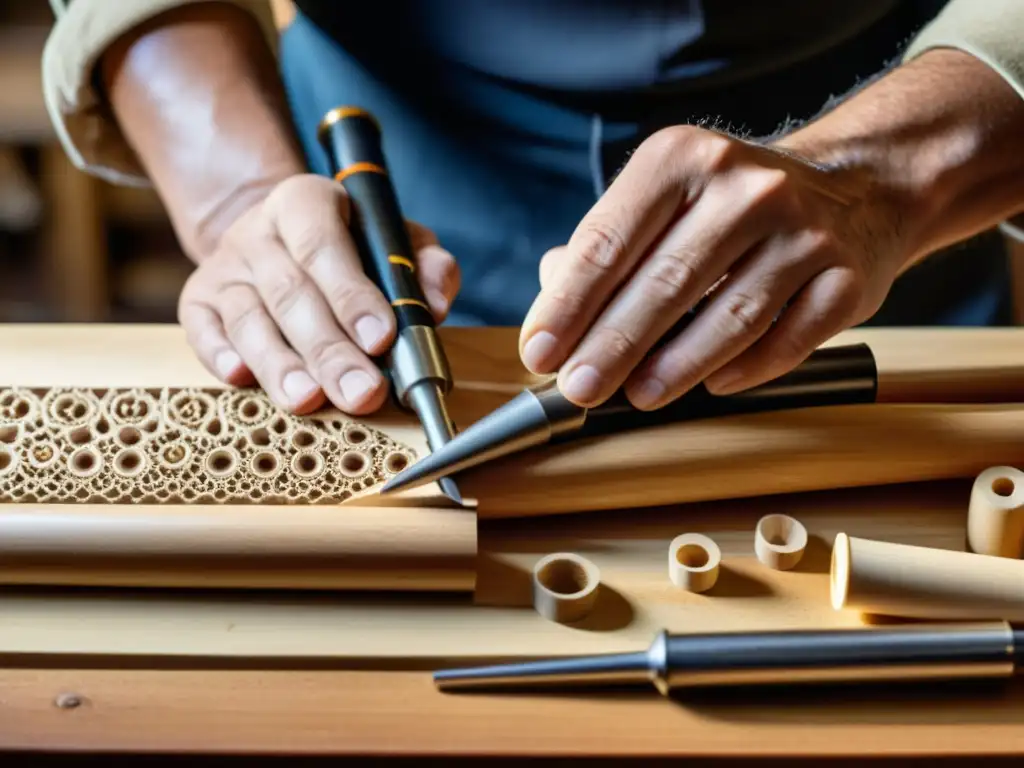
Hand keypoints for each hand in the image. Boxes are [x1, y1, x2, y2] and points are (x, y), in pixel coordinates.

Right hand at [178, 174, 459, 414]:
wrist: (274, 236)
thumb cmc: (348, 246)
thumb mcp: (392, 238)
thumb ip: (423, 264)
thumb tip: (434, 305)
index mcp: (305, 201)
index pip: (324, 246)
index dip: (352, 295)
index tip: (381, 340)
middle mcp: (258, 232)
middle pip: (291, 294)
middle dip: (329, 350)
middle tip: (362, 393)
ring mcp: (224, 268)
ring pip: (248, 319)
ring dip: (279, 364)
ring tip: (308, 400)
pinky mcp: (197, 301)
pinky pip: (202, 331)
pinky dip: (219, 356)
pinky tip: (241, 379)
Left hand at [518, 124, 905, 409]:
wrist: (854, 190)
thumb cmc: (733, 207)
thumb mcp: (666, 199)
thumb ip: (607, 247)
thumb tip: (552, 303)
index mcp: (683, 159)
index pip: (609, 240)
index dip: (568, 304)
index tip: (540, 351)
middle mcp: (746, 187)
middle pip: (664, 281)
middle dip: (611, 345)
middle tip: (578, 388)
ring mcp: (804, 232)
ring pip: (730, 314)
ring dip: (676, 365)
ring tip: (637, 396)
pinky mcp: (846, 278)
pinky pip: (789, 337)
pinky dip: (748, 368)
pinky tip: (713, 385)